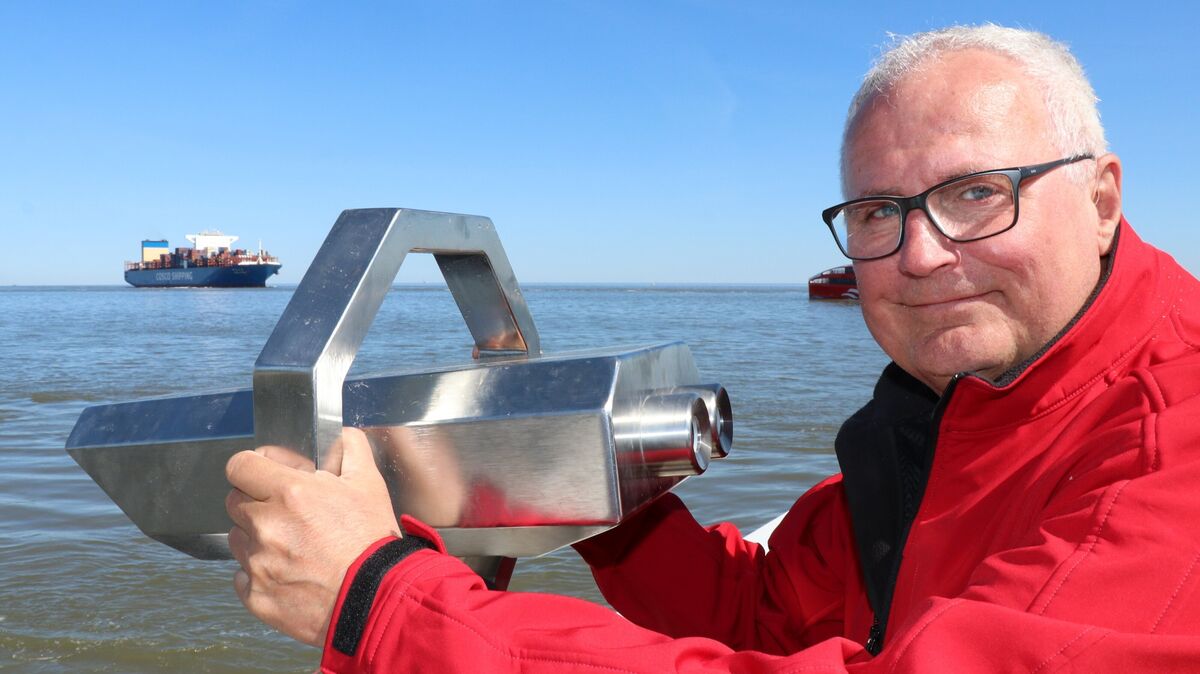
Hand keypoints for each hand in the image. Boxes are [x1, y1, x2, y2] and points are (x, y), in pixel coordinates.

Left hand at [225, 427, 401, 646]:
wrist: (376, 598)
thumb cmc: (372, 542)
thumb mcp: (369, 484)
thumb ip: (350, 449)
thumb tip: (341, 435)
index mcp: (290, 493)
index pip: (239, 465)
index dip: (254, 467)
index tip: (266, 474)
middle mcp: (267, 526)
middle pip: (235, 501)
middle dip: (258, 502)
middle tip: (289, 513)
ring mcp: (258, 563)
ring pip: (238, 539)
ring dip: (257, 538)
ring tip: (292, 547)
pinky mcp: (256, 596)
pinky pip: (242, 577)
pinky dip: (260, 574)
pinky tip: (290, 574)